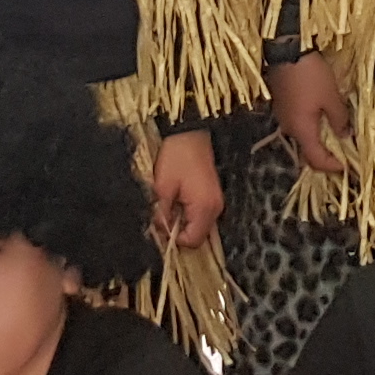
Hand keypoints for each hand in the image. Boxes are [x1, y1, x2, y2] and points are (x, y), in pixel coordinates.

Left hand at [150, 128, 220, 249]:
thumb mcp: (162, 187)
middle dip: (178, 230)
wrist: (190, 132)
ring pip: (198, 225)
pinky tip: (177, 198)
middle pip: (197, 236)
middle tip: (162, 215)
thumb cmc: (177, 157)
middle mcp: (215, 209)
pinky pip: (201, 214)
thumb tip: (159, 231)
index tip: (160, 226)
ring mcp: (216, 202)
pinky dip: (188, 212)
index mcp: (204, 209)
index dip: (174, 239)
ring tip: (169, 204)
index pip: (192, 241)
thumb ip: (161, 214)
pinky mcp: (212, 195)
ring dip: (183, 221)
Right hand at [267, 52, 349, 174]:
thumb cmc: (311, 75)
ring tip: (336, 137)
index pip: (316, 160)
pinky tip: (323, 120)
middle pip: (307, 152)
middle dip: (325, 157)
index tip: (347, 167)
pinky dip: (311, 128)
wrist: (286, 49)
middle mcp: (289, 128)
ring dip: (319, 141)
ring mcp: (283, 116)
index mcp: (301, 130)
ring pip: (302, 137)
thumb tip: (346, 137)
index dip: (332, 167)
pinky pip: (298, 124)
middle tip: (343, 156)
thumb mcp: (332, 97)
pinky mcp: (282, 104)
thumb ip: (340, 120)